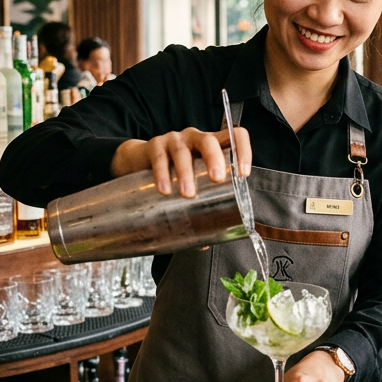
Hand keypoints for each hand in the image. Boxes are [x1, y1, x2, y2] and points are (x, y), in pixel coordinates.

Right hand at [110, 127, 251, 196]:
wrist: (138, 161)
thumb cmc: (174, 173)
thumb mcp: (192, 183)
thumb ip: (199, 210)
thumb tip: (205, 245)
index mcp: (213, 146)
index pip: (236, 136)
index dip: (244, 151)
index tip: (243, 174)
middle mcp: (195, 138)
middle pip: (209, 141)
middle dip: (214, 159)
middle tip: (216, 180)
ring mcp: (174, 140)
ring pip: (183, 151)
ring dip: (186, 172)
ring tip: (188, 194)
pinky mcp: (154, 145)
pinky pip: (159, 157)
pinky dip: (162, 173)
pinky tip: (164, 190)